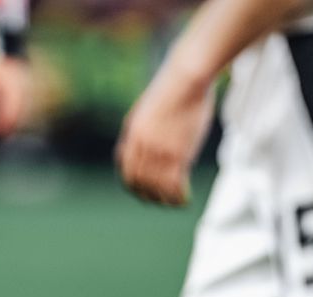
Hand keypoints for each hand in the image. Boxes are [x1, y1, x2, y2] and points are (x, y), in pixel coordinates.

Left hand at [116, 75, 213, 206]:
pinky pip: (173, 184)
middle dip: (148, 195)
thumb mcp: (147, 110)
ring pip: (156, 186)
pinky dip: (177, 195)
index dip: (133, 184)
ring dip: (164, 198)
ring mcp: (158, 150)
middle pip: (138, 181)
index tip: (143, 191)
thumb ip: (142, 130)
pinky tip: (184, 199)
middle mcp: (141, 145)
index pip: (126, 169)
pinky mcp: (177, 152)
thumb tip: (141, 144)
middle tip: (160, 200)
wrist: (186, 78)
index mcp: (132, 134)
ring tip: (175, 202)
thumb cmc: (172, 90)